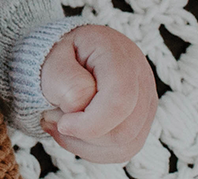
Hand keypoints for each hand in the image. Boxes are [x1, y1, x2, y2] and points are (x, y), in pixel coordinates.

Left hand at [40, 24, 155, 162]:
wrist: (75, 48)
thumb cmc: (63, 51)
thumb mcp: (53, 55)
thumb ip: (64, 80)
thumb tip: (78, 108)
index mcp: (119, 56)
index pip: (119, 102)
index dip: (89, 123)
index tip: (62, 123)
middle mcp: (141, 81)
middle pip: (123, 131)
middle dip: (82, 134)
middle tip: (51, 117)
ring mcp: (146, 104)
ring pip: (124, 146)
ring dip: (84, 144)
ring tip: (58, 123)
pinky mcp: (142, 122)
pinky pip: (122, 150)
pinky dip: (92, 149)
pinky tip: (72, 132)